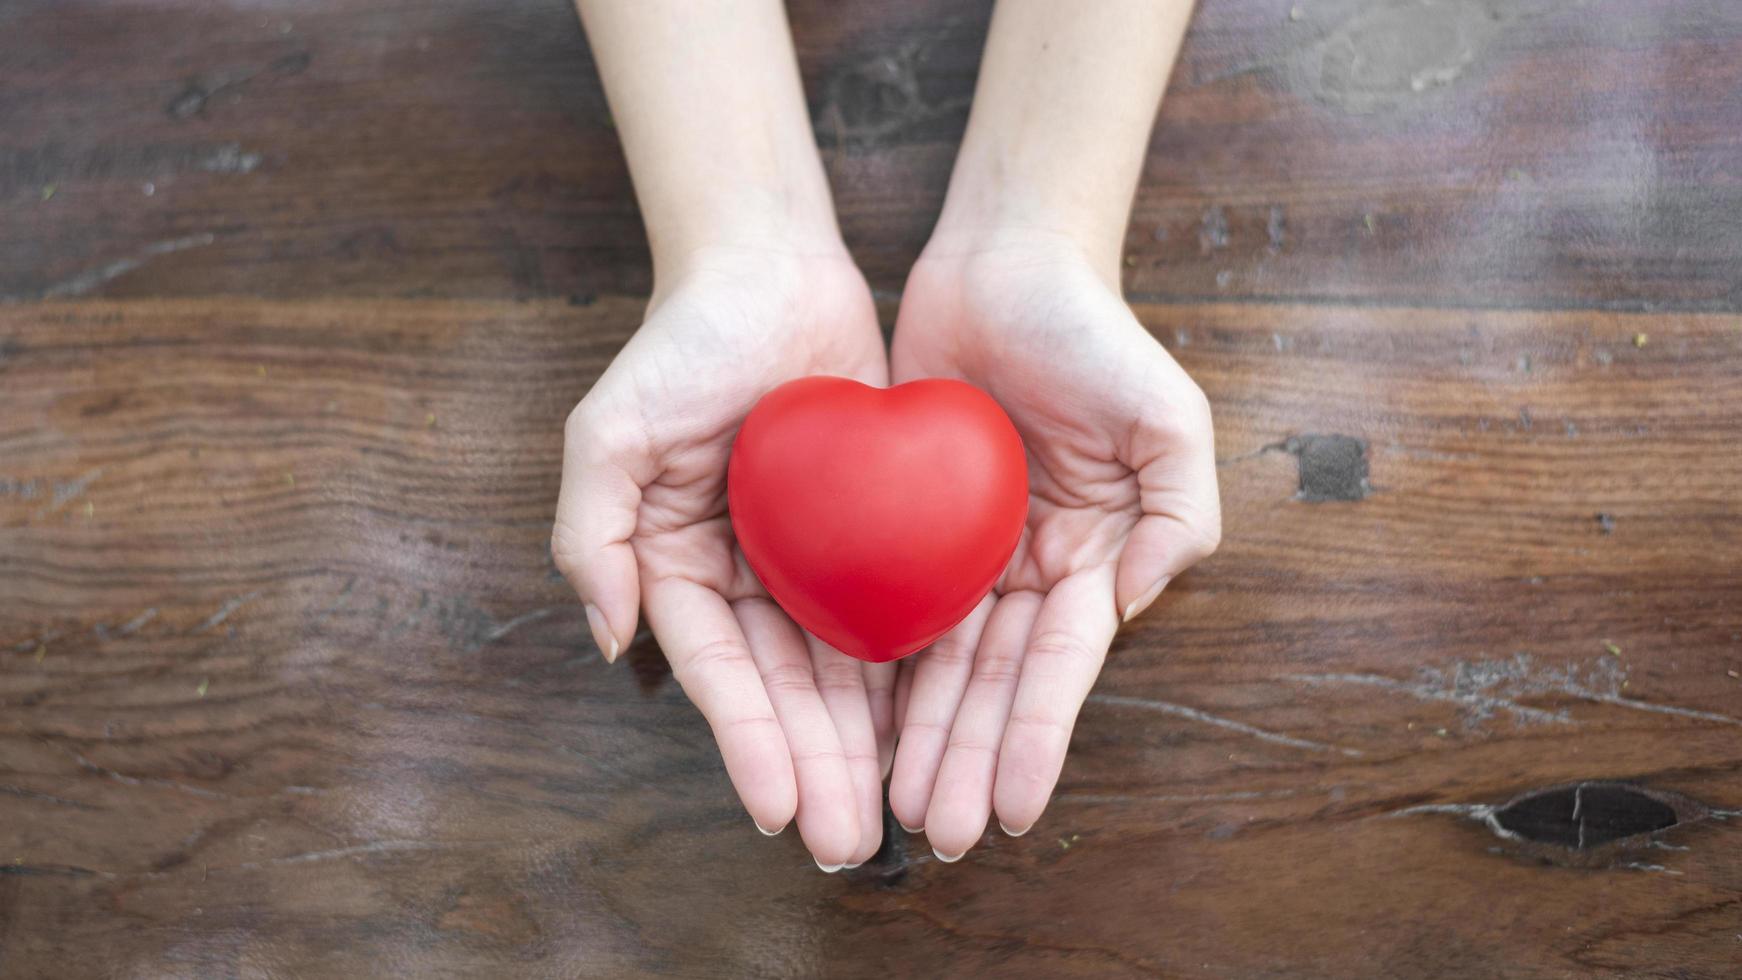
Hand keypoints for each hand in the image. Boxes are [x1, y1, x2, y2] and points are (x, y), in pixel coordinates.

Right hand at [553, 245, 896, 869]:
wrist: (771, 267)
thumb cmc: (683, 341)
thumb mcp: (609, 427)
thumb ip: (591, 529)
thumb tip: (609, 634)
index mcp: (677, 565)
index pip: (716, 671)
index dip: (746, 741)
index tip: (779, 808)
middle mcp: (742, 577)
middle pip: (783, 691)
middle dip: (813, 769)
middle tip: (848, 842)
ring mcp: (806, 560)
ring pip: (839, 670)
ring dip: (860, 746)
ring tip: (893, 817)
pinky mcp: (869, 532)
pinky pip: (890, 611)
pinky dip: (906, 674)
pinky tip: (931, 732)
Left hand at [885, 229, 1220, 858]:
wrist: (1005, 261)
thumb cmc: (1094, 332)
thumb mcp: (1169, 416)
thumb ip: (1177, 512)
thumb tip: (1129, 603)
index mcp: (1095, 556)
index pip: (1060, 665)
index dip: (1036, 737)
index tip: (1014, 810)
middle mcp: (1031, 569)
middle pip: (993, 684)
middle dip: (970, 761)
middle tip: (940, 835)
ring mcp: (967, 552)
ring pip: (938, 665)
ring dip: (922, 740)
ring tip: (895, 810)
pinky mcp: (906, 524)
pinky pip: (886, 606)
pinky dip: (874, 670)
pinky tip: (853, 727)